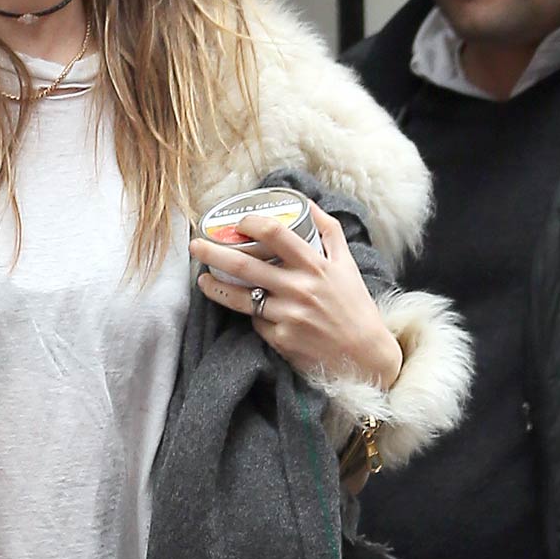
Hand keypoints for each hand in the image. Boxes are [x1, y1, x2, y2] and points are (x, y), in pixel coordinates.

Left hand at [194, 206, 403, 388]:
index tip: (238, 222)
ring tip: (203, 280)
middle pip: (245, 266)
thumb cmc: (354, 306)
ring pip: (241, 298)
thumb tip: (305, 202)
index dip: (251, 223)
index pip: (276, 234)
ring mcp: (288, 316)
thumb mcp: (347, 264)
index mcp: (315, 266)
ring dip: (216, 287)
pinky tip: (249, 311)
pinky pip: (256, 323)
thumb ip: (328, 230)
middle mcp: (299, 289)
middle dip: (214, 252)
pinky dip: (253, 315)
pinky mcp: (281, 341)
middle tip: (195, 245)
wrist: (364, 357)